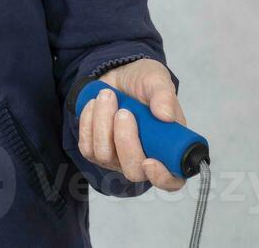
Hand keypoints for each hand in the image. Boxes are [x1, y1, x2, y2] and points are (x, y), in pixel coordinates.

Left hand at [77, 58, 187, 191]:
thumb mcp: (157, 80)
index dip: (161, 178)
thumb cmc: (143, 83)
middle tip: (124, 112)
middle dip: (125, 141)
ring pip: (105, 156)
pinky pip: (87, 147)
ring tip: (108, 96)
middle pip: (133, 171)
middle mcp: (144, 159)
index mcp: (169, 149)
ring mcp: (118, 159)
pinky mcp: (96, 151)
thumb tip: (165, 115)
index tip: (150, 161)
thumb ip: (164, 96)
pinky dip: (88, 122)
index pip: (171, 181)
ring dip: (103, 124)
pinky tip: (95, 104)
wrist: (118, 76)